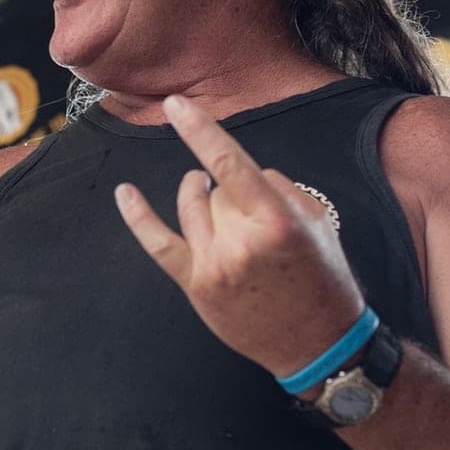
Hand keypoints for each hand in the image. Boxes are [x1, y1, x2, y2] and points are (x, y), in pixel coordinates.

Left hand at [114, 95, 364, 377]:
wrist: (317, 343)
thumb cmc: (323, 280)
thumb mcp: (318, 224)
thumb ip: (278, 188)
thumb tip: (238, 172)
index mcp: (276, 222)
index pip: (228, 163)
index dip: (200, 130)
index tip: (175, 105)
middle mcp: (240, 243)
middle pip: (216, 190)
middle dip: (232, 195)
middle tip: (254, 219)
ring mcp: (213, 267)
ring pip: (192, 209)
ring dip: (200, 197)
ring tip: (212, 198)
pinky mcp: (196, 287)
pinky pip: (159, 245)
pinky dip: (139, 217)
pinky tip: (126, 194)